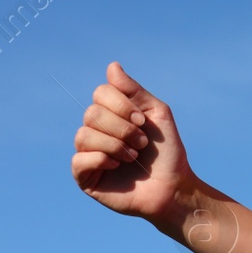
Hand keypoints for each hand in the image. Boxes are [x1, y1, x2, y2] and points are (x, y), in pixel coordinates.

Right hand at [71, 61, 194, 220]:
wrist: (173, 187)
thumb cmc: (166, 151)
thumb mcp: (156, 113)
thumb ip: (134, 90)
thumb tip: (112, 66)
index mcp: (111, 114)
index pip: (101, 93)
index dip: (122, 105)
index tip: (143, 121)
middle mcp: (96, 131)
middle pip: (92, 113)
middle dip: (122, 128)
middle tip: (142, 142)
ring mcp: (88, 153)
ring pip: (83, 135)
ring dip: (115, 145)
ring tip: (133, 157)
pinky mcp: (85, 177)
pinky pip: (78, 160)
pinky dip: (100, 159)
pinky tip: (116, 166)